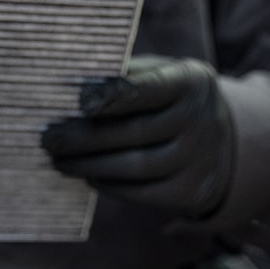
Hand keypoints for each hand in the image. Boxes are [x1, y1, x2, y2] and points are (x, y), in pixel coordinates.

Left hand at [41, 55, 233, 217]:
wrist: (221, 143)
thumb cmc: (170, 100)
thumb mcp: (160, 75)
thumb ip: (125, 76)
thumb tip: (71, 84)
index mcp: (192, 82)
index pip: (149, 87)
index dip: (113, 95)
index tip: (78, 101)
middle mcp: (202, 120)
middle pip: (135, 131)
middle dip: (85, 137)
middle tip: (48, 139)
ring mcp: (200, 159)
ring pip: (136, 167)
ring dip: (91, 165)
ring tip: (59, 161)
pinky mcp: (193, 191)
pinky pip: (144, 193)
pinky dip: (110, 186)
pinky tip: (89, 176)